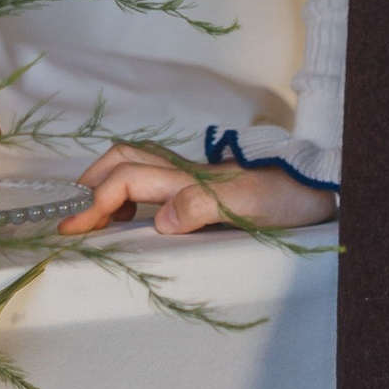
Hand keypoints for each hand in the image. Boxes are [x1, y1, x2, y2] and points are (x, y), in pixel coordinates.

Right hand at [58, 142, 338, 241]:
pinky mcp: (202, 190)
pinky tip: (134, 214)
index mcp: (187, 177)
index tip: (72, 230)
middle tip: (72, 216)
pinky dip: (131, 190)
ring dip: (108, 182)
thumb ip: (202, 206)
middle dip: (92, 181)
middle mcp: (184, 173)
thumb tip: (160, 220)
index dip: (95, 203)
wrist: (317, 189)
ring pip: (138, 165)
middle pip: (125, 159)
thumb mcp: (248, 205)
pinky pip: (155, 180)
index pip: (127, 180)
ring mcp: (192, 179)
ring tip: (94, 215)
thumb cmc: (286, 198)